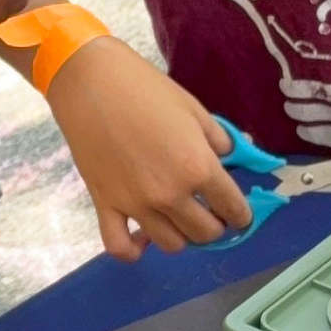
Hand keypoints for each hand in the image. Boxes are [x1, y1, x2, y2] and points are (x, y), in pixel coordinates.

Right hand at [47, 38, 253, 258]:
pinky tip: (141, 237)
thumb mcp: (193, 108)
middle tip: (208, 210)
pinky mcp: (105, 204)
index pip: (234, 209)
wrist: (89, 80)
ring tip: (177, 217)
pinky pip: (120, 247)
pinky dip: (134, 250)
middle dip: (215, 225)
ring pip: (171, 244)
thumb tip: (231, 158)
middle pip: (205, 234)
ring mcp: (135, 204)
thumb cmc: (145, 88)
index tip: (237, 211)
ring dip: (181, 235)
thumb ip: (219, 140)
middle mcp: (170, 194)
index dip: (241, 213)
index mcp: (198, 167)